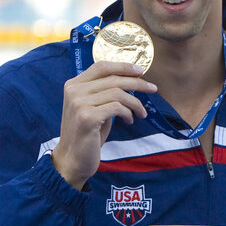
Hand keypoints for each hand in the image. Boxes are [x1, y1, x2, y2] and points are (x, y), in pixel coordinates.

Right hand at [51, 61, 156, 189]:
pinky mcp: (87, 118)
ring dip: (135, 103)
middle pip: (113, 79)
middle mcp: (74, 91)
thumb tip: (132, 79)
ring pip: (117, 93)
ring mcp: (79, 104)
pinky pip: (117, 107)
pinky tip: (130, 120)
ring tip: (141, 113)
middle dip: (137, 83)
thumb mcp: (95, 107)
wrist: (73, 159)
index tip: (140, 71)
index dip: (123, 66)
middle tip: (152, 88)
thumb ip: (105, 92)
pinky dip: (128, 113)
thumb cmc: (88, 134)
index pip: (101, 66)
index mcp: (74, 85)